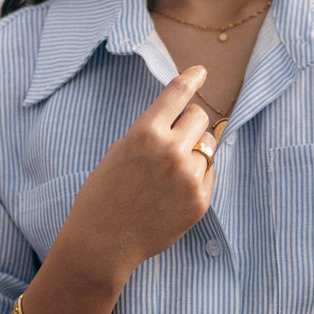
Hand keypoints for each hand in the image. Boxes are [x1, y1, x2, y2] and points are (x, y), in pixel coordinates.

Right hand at [53, 66, 217, 292]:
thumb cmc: (104, 195)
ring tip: (169, 174)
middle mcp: (171, 151)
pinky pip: (209, 175)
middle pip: (201, 118)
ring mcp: (188, 178)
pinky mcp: (199, 202)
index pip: (178, 94)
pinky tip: (175, 191)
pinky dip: (198, 177)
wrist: (103, 242)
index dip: (192, 79)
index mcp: (146, 132)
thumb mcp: (120, 152)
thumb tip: (186, 122)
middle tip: (176, 139)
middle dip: (191, 124)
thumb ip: (152, 133)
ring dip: (195, 153)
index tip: (202, 71)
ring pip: (208, 148)